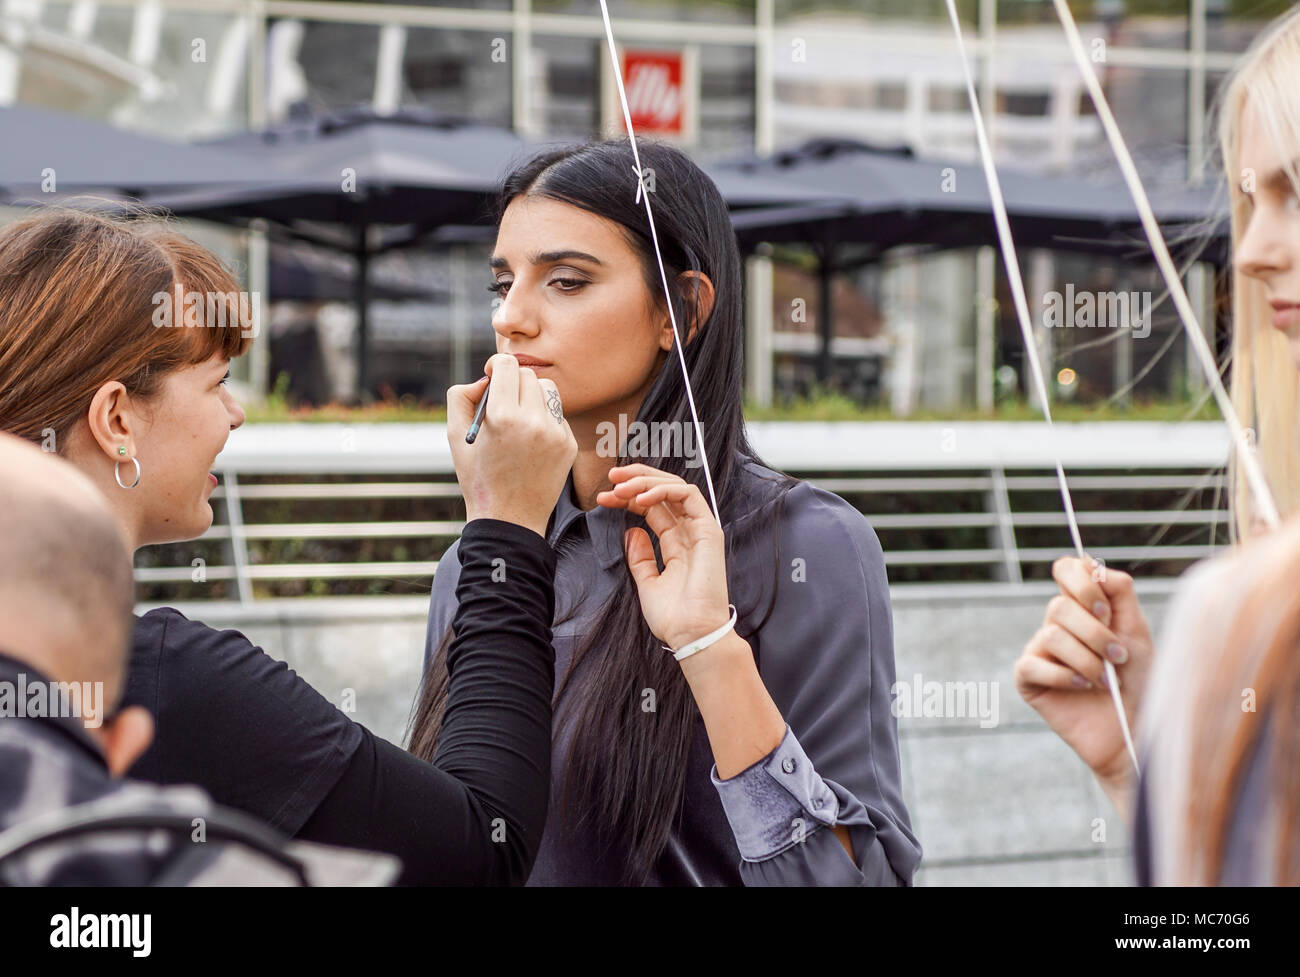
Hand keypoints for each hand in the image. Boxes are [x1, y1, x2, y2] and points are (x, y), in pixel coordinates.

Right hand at [446, 353, 576, 538]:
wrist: (509, 519)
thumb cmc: (478, 477)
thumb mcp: (454, 436)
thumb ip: (461, 396)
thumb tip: (485, 380)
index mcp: (503, 418)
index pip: (507, 365)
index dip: (496, 366)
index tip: (491, 376)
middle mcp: (534, 422)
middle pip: (528, 375)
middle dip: (513, 382)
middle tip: (502, 401)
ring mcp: (556, 434)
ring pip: (548, 390)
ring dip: (532, 396)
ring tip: (518, 418)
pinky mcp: (568, 444)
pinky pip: (558, 414)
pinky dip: (544, 419)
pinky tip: (531, 440)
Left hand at [596, 464, 731, 652]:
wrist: (691, 634)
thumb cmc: (674, 617)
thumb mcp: (647, 582)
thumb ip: (640, 557)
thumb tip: (631, 532)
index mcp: (677, 543)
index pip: (653, 507)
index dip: (628, 498)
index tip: (604, 498)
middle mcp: (689, 532)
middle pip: (664, 492)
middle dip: (637, 479)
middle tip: (611, 477)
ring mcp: (700, 529)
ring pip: (676, 487)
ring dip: (646, 482)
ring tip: (621, 487)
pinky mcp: (708, 530)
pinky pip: (688, 495)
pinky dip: (663, 490)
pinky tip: (641, 498)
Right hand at [1013, 555, 1154, 787]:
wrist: (1133, 730)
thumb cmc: (1139, 682)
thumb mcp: (1137, 631)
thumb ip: (1119, 593)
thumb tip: (1093, 562)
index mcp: (1083, 607)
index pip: (1066, 569)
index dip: (1081, 583)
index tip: (1105, 610)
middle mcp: (1057, 624)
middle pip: (1058, 606)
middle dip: (1094, 633)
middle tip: (1118, 657)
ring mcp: (1039, 650)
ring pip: (1051, 636)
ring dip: (1086, 660)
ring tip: (1105, 681)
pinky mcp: (1027, 678)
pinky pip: (1035, 665)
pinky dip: (1065, 677)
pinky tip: (1082, 689)